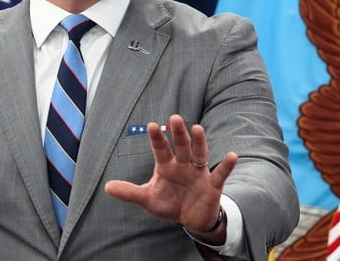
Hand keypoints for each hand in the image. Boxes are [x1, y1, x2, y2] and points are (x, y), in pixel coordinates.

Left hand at [104, 114, 237, 235]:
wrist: (191, 220)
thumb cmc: (169, 204)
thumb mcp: (148, 200)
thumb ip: (130, 192)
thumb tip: (107, 187)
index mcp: (166, 166)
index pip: (160, 150)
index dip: (157, 138)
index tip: (152, 125)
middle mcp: (183, 164)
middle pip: (181, 146)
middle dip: (178, 133)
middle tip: (175, 118)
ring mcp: (199, 173)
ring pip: (199, 154)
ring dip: (199, 142)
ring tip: (197, 129)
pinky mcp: (213, 184)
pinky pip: (221, 173)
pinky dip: (226, 165)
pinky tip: (232, 155)